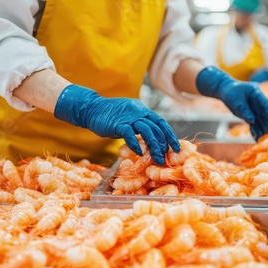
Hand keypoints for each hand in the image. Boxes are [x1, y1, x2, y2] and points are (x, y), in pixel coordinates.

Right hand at [54, 85, 179, 164]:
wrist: (91, 109)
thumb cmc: (110, 117)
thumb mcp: (129, 119)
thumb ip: (139, 126)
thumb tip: (150, 141)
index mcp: (143, 110)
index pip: (161, 122)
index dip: (170, 135)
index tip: (176, 147)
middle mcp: (138, 111)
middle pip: (156, 128)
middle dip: (163, 144)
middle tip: (166, 157)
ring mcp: (128, 117)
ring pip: (147, 130)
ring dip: (154, 146)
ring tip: (157, 159)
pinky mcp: (117, 123)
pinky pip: (129, 134)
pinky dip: (135, 144)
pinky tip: (140, 153)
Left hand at [196, 66, 267, 140]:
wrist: (226, 91)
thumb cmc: (231, 93)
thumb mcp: (235, 100)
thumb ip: (244, 110)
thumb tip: (252, 121)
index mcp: (256, 93)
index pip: (265, 104)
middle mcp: (258, 102)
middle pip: (265, 114)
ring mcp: (255, 109)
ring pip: (260, 121)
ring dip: (263, 130)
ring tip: (266, 139)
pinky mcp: (250, 116)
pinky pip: (254, 124)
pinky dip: (255, 131)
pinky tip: (257, 139)